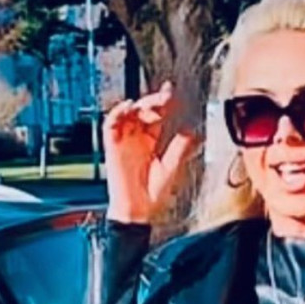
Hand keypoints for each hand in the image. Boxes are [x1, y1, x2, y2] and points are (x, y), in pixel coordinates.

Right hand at [103, 80, 199, 224]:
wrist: (138, 211)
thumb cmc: (154, 194)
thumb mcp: (172, 167)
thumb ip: (181, 149)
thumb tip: (193, 131)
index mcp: (151, 140)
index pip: (157, 114)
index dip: (164, 102)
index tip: (172, 93)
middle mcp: (137, 137)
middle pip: (144, 110)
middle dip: (154, 101)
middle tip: (165, 97)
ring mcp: (124, 140)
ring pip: (128, 113)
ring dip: (138, 105)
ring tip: (151, 105)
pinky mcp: (112, 145)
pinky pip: (110, 124)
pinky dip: (117, 112)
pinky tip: (128, 107)